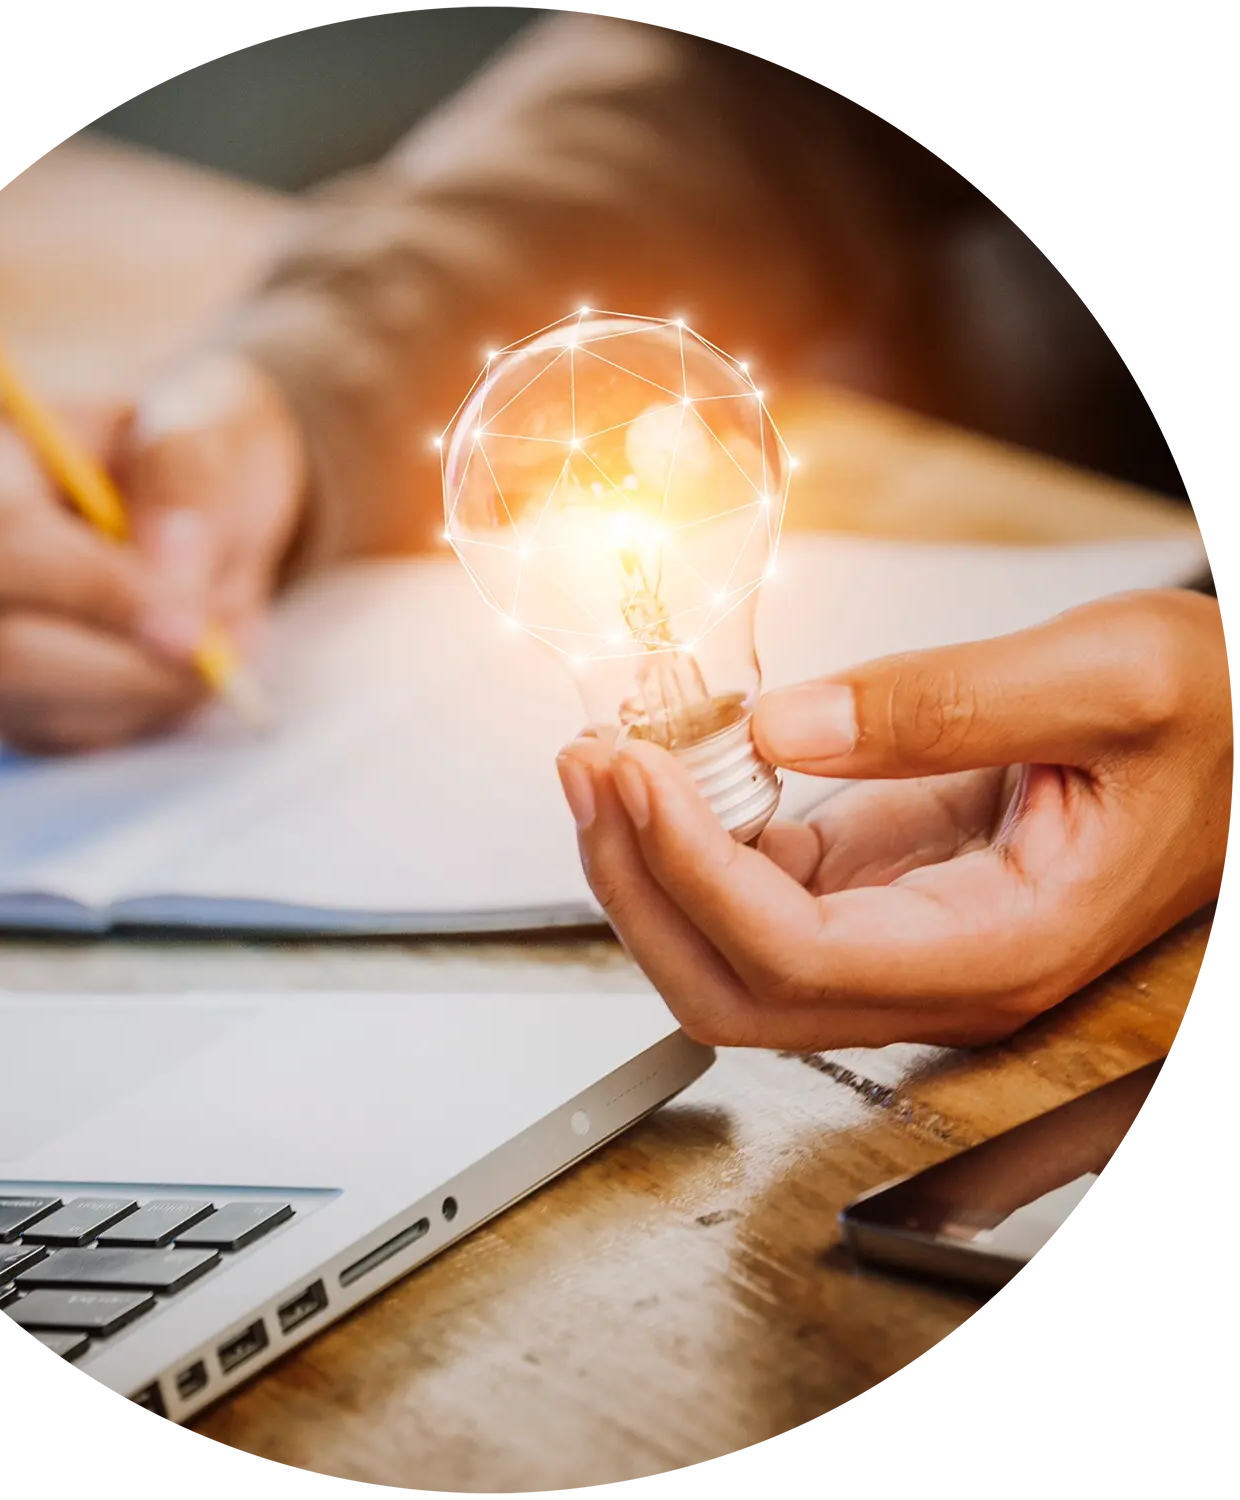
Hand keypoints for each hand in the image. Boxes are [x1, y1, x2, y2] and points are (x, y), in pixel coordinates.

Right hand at [0, 351, 305, 752]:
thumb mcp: (210, 435)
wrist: (199, 506)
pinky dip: (134, 717)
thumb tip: (164, 560)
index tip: (192, 627)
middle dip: (129, 666)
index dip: (98, 597)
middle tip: (224, 654)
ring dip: (143, 694)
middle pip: (0, 647)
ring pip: (29, 706)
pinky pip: (53, 737)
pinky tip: (179, 671)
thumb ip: (187, 482)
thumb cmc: (191, 458)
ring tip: (219, 647)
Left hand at [556, 590, 1233, 1050]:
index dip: (694, 874)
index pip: (798, 959)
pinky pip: (757, 888)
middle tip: (589, 772)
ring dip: (649, 864)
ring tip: (604, 758)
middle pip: (735, 988)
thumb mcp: (1107, 678)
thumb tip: (779, 725)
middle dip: (640, 888)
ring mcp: (899, 934)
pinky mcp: (879, 885)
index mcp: (1003, 949)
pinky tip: (671, 762)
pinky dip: (694, 833)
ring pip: (729, 950)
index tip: (634, 775)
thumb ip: (941, 703)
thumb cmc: (1222, 724)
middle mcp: (937, 967)